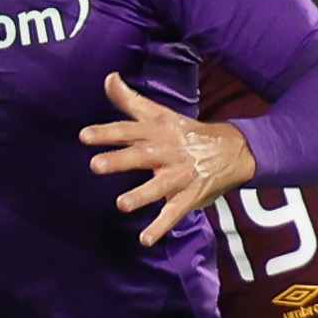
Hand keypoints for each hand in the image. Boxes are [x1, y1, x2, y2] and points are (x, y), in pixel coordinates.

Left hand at [80, 72, 253, 247]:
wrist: (232, 149)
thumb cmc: (184, 132)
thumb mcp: (159, 114)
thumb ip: (129, 100)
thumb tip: (108, 77)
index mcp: (157, 131)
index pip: (129, 129)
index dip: (107, 133)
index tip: (84, 136)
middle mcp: (167, 151)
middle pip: (141, 155)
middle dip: (120, 160)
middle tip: (95, 166)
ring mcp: (180, 174)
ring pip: (159, 186)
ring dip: (141, 195)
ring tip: (122, 205)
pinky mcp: (190, 195)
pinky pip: (175, 212)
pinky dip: (161, 227)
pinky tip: (145, 240)